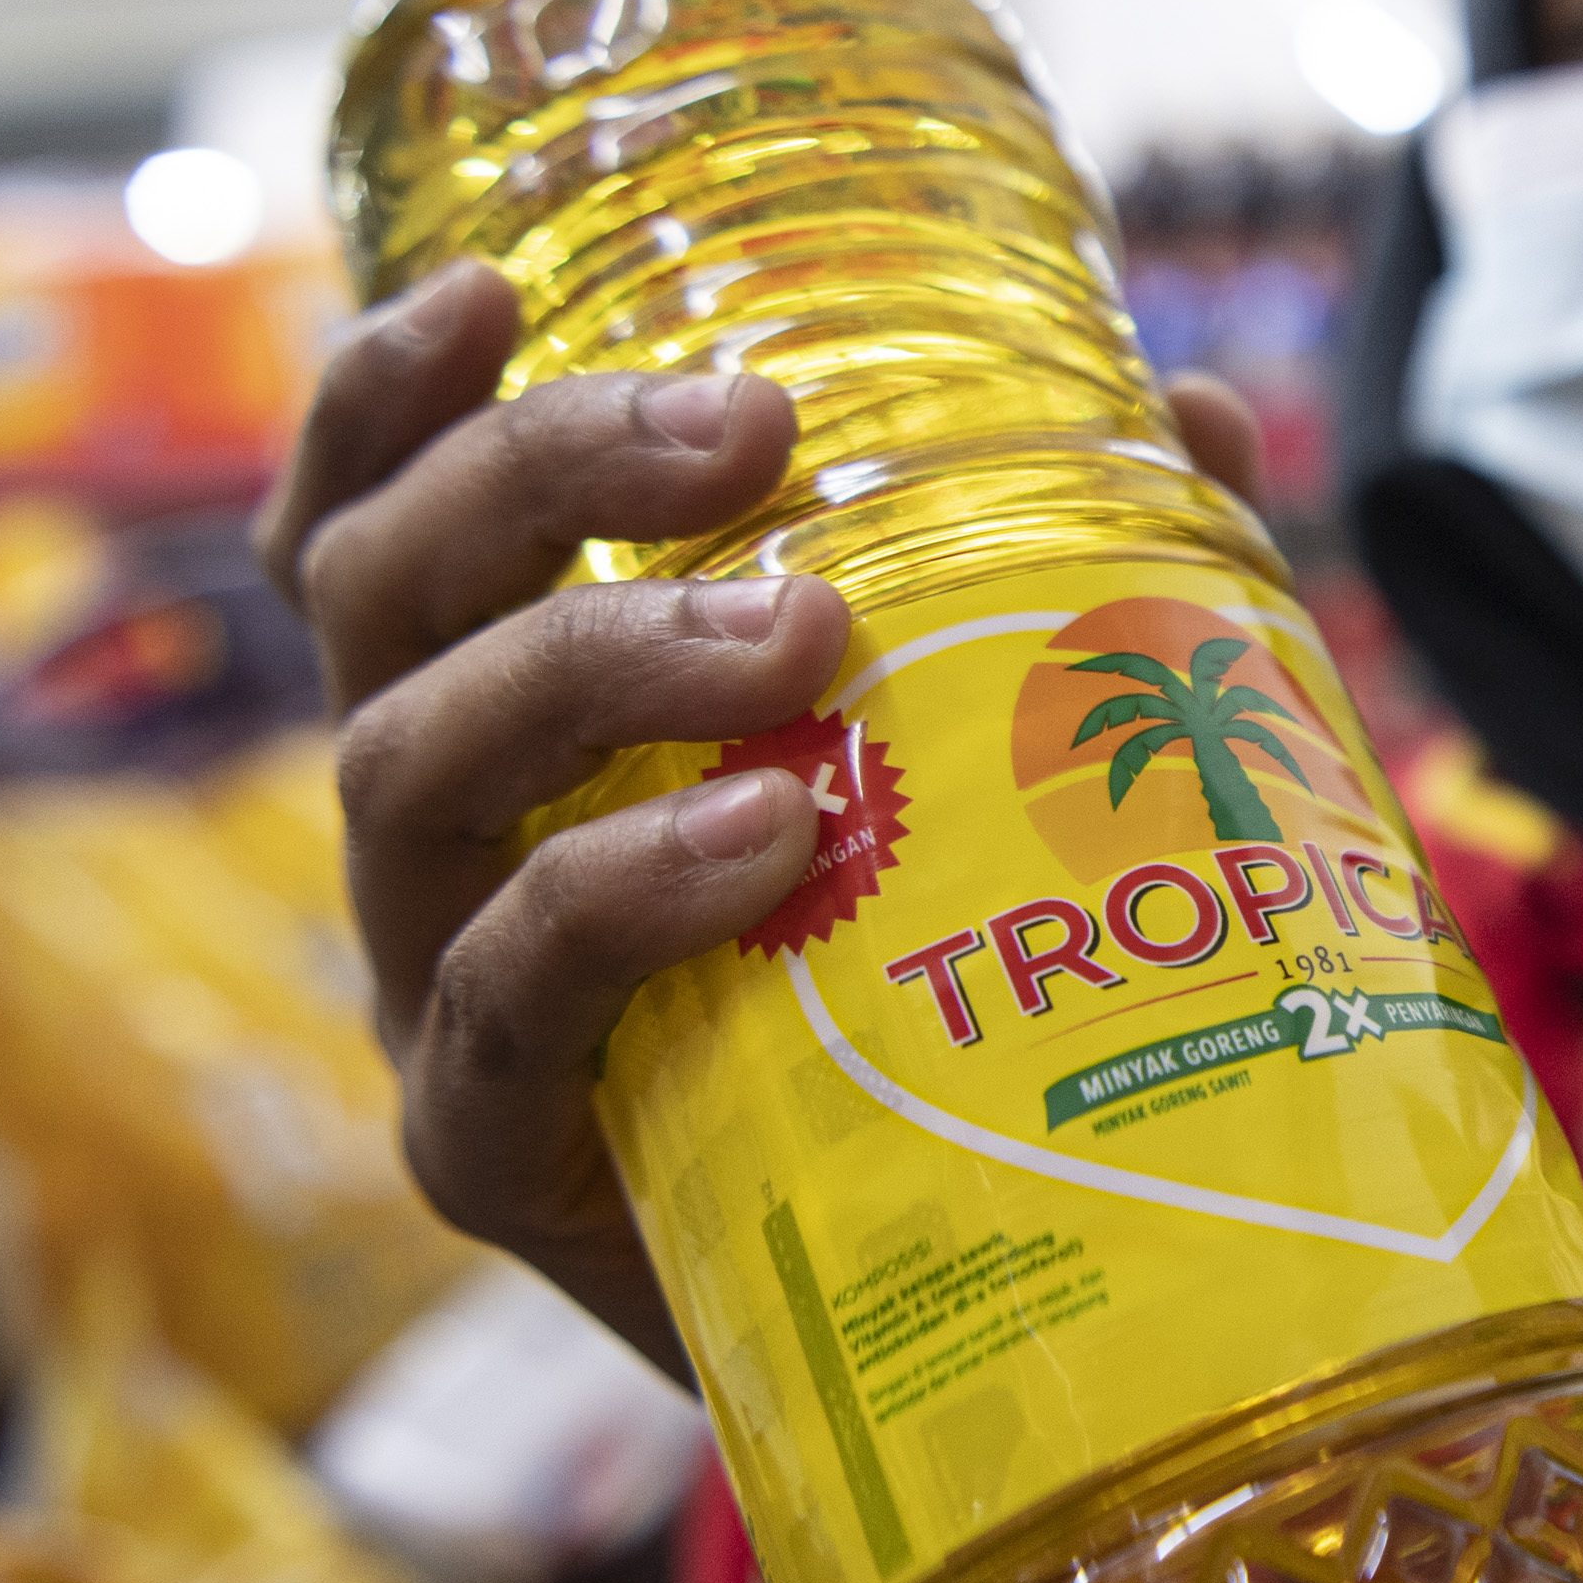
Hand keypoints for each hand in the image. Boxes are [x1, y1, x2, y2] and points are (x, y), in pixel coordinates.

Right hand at [256, 265, 1267, 1368]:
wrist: (937, 1299)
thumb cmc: (925, 986)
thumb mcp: (990, 765)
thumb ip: (1074, 584)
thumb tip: (1206, 410)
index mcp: (501, 711)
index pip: (376, 527)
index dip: (386, 397)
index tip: (488, 284)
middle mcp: (434, 830)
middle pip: (384, 602)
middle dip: (539, 479)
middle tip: (747, 424)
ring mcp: (434, 985)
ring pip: (410, 768)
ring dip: (594, 663)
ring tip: (803, 632)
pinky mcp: (486, 1146)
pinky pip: (504, 996)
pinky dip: (616, 896)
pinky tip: (755, 838)